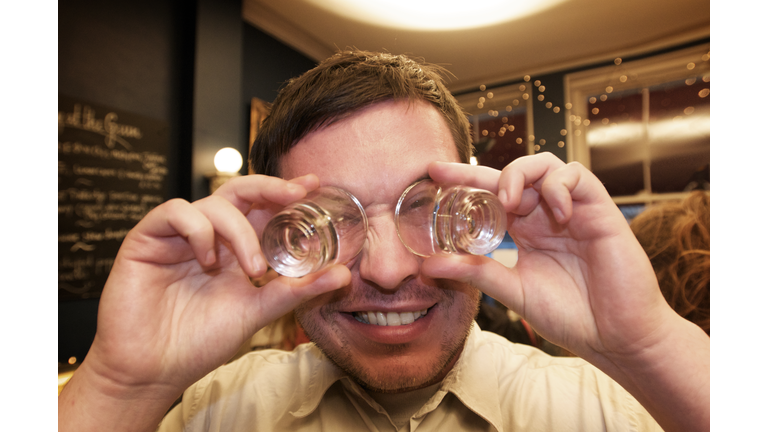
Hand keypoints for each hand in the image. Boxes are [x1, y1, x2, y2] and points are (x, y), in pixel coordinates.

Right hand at [59, 174, 350, 430]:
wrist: (154, 370)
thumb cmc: (201, 341)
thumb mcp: (258, 312)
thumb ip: (296, 290)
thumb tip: (343, 274)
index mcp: (234, 248)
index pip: (262, 208)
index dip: (286, 193)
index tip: (315, 185)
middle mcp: (209, 235)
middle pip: (239, 191)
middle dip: (270, 188)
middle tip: (297, 194)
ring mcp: (178, 236)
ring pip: (214, 203)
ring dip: (241, 231)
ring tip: (253, 268)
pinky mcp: (148, 239)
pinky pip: (176, 212)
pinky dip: (199, 229)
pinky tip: (208, 260)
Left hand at [424, 153, 672, 362]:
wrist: (617, 338)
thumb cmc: (570, 316)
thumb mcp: (512, 290)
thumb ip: (476, 272)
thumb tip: (428, 265)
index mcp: (525, 231)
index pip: (490, 196)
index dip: (464, 181)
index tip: (432, 173)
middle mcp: (546, 215)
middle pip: (512, 175)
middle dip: (479, 171)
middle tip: (449, 176)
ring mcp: (573, 209)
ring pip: (545, 164)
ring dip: (519, 175)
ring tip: (507, 203)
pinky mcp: (600, 210)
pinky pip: (578, 176)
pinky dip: (559, 186)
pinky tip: (554, 213)